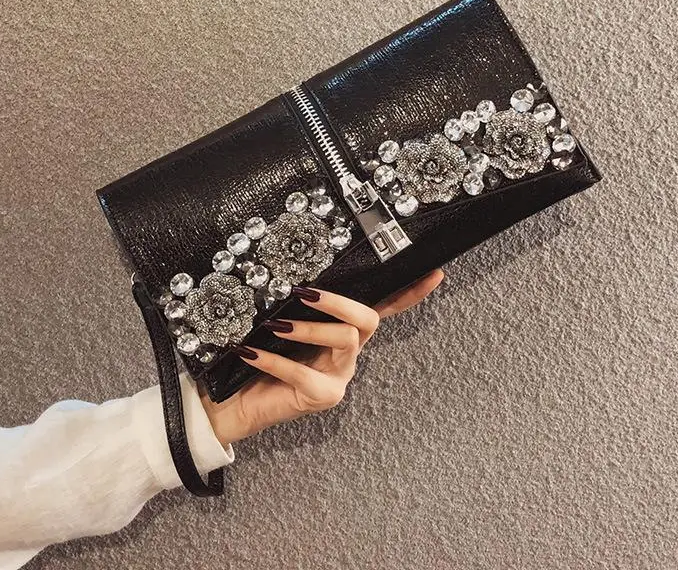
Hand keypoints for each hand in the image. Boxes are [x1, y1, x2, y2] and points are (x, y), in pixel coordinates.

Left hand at [200, 270, 443, 445]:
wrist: (243, 403)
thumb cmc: (264, 358)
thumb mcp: (284, 326)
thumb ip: (297, 306)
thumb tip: (292, 272)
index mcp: (346, 333)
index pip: (385, 309)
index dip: (409, 293)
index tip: (434, 273)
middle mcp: (349, 354)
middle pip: (367, 320)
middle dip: (339, 303)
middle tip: (306, 292)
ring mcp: (339, 377)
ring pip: (344, 340)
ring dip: (308, 328)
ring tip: (274, 324)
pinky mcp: (322, 397)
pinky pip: (303, 373)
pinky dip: (273, 359)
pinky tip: (250, 352)